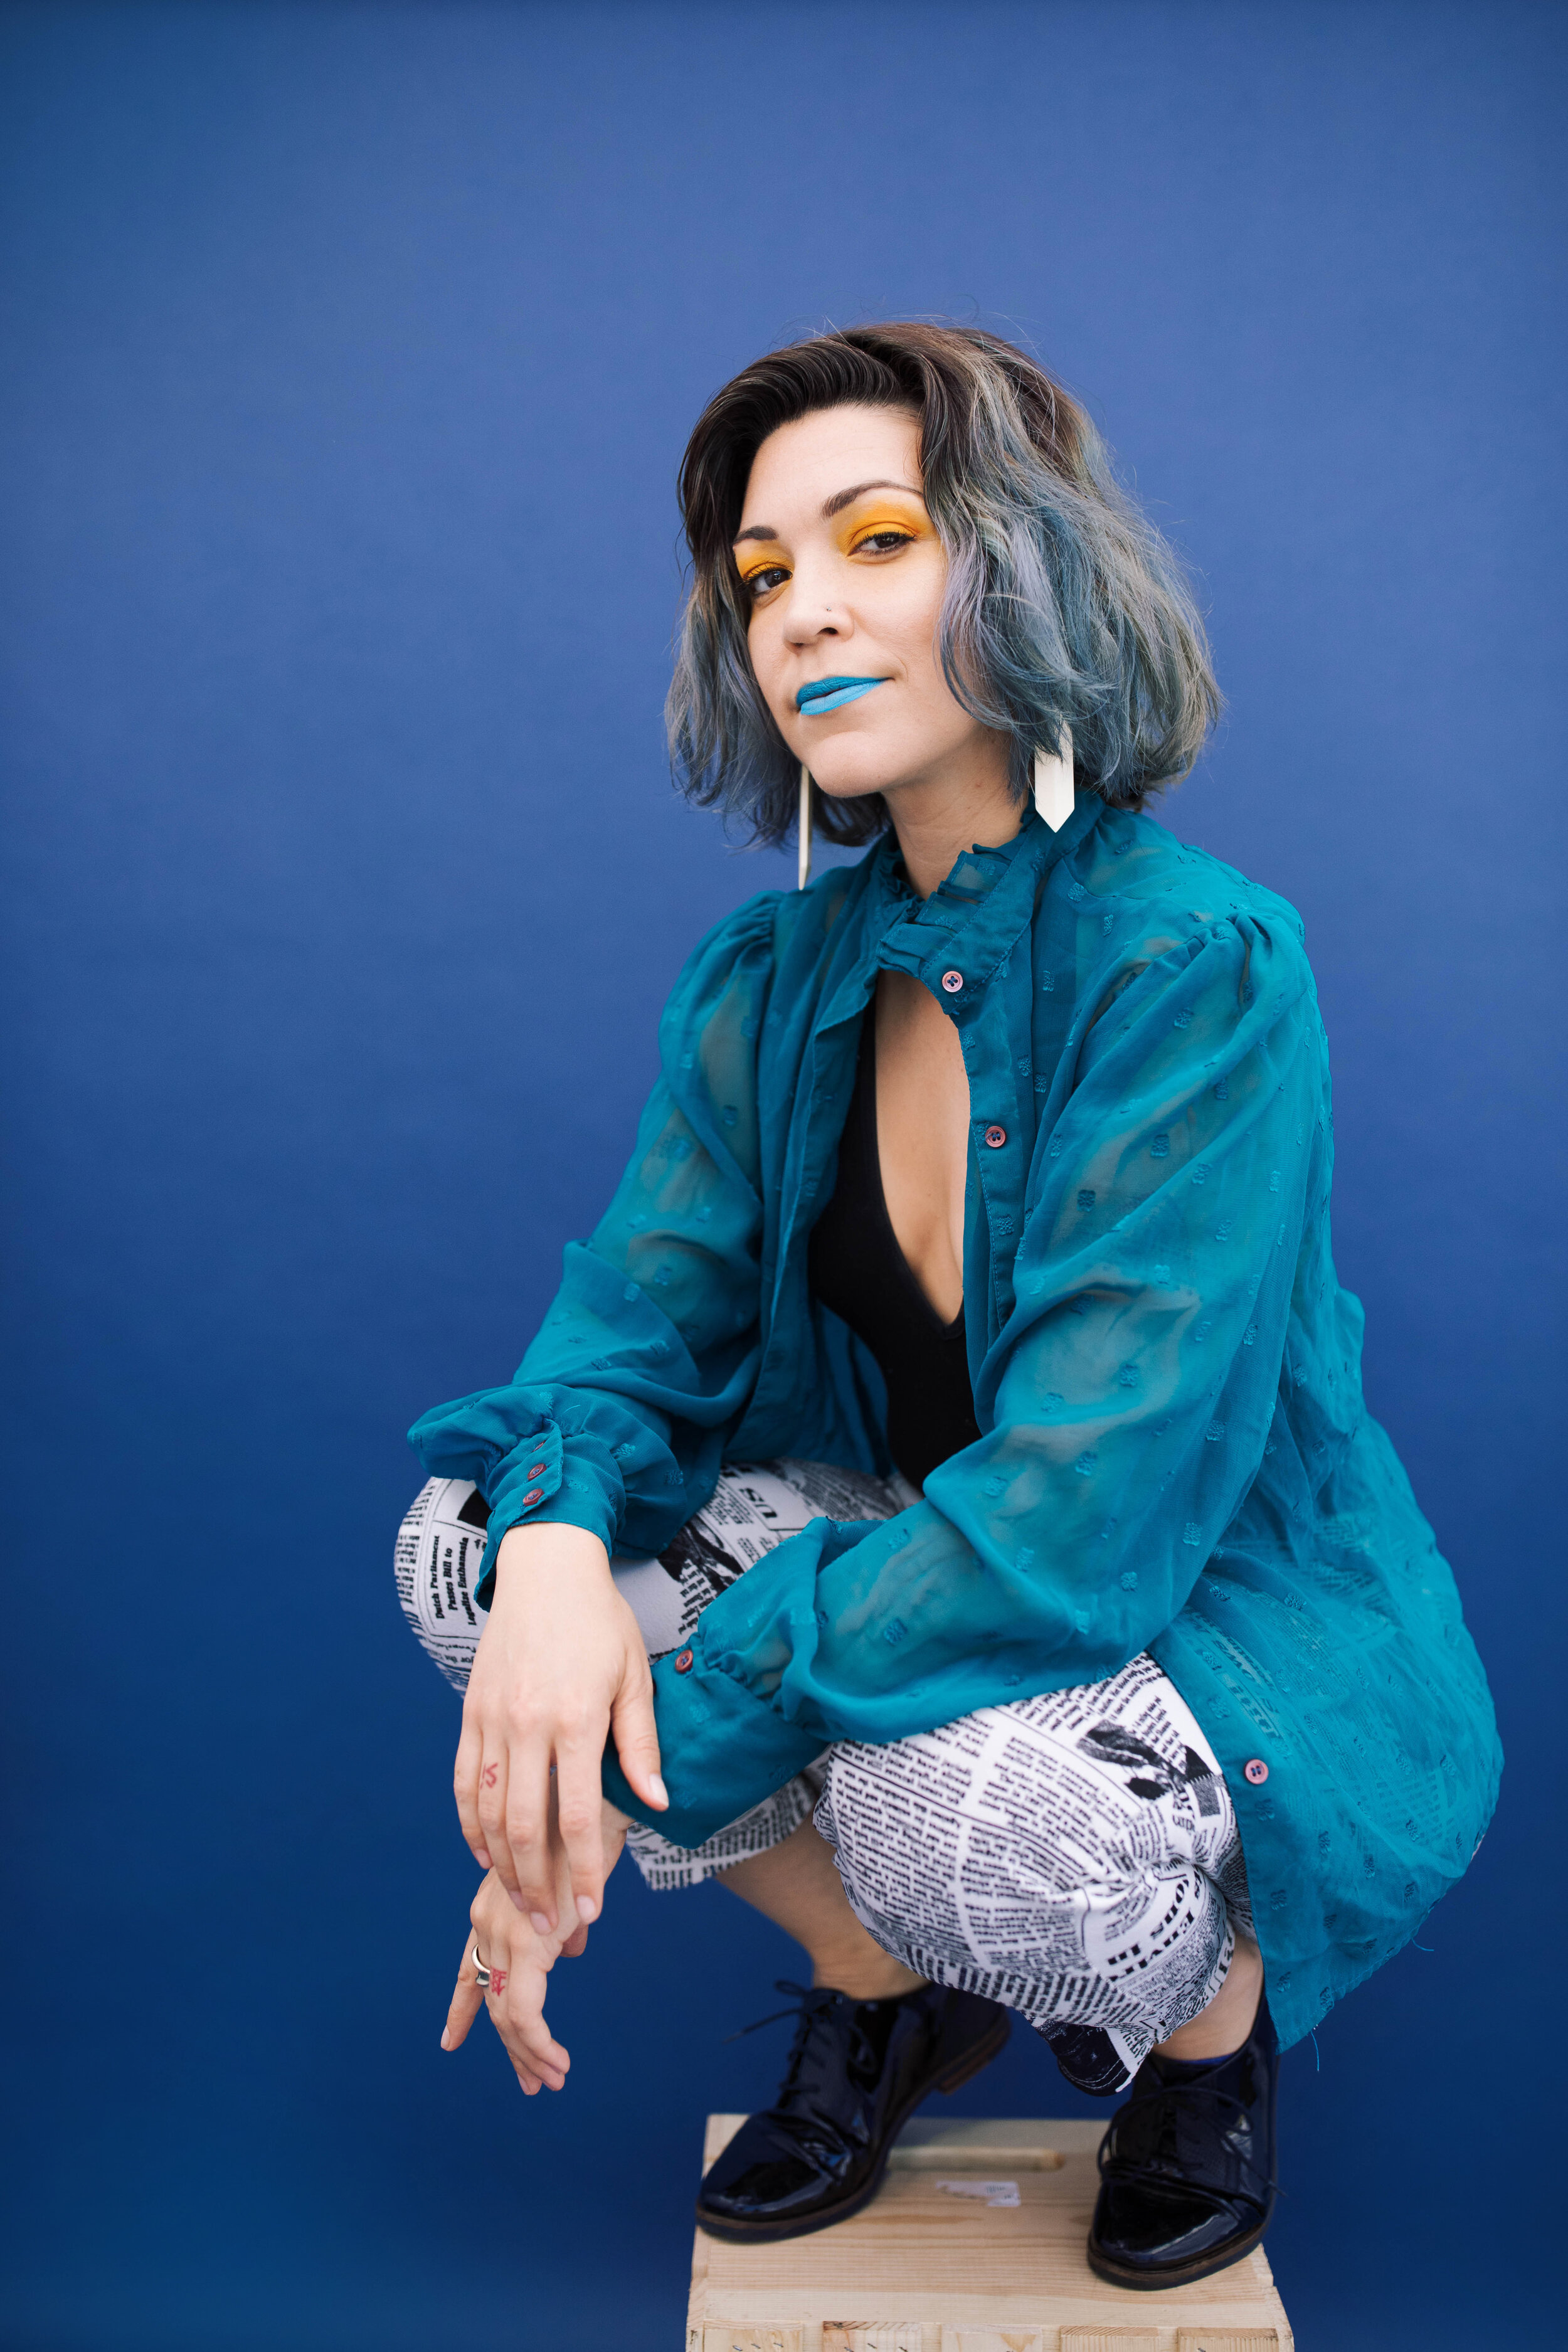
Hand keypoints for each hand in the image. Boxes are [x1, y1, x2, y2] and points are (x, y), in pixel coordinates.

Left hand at [441, 1804, 630, 2093]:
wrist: (596, 1804)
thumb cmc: (585, 1836)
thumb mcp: (565, 1886)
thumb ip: (559, 1924)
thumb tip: (569, 1952)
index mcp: (493, 1907)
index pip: (469, 1968)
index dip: (462, 2007)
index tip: (451, 2039)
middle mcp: (488, 1921)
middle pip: (490, 1999)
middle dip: (510, 2046)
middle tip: (530, 2080)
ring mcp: (504, 1934)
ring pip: (507, 2016)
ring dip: (529, 2054)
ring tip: (550, 2078)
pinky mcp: (528, 1945)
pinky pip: (526, 2014)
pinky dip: (538, 2044)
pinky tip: (557, 2062)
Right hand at [454, 1521, 665, 1933]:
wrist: (546, 1568)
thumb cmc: (600, 1620)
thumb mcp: (634, 1677)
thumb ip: (640, 1745)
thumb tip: (657, 1804)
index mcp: (576, 1718)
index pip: (577, 1816)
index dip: (583, 1870)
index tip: (591, 1909)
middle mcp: (527, 1723)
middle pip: (523, 1827)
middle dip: (537, 1884)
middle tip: (549, 1923)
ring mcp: (491, 1719)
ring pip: (485, 1811)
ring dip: (501, 1865)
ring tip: (520, 1900)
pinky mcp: (470, 1712)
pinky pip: (461, 1781)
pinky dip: (469, 1825)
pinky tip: (485, 1854)